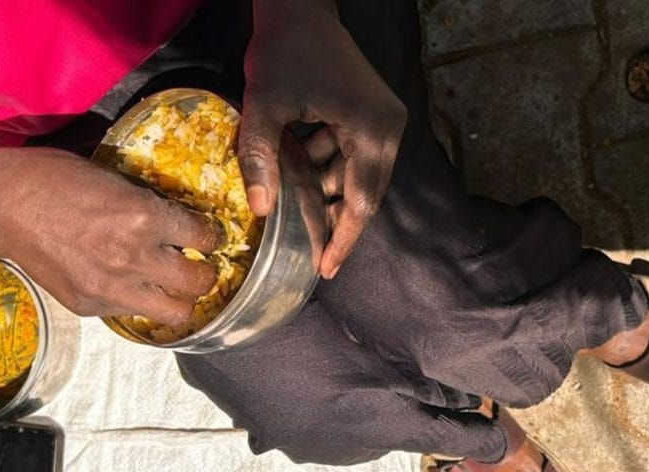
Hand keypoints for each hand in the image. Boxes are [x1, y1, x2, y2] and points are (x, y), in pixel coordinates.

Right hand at [0, 147, 221, 326]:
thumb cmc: (54, 178)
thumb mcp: (114, 180)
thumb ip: (149, 206)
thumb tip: (179, 222)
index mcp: (144, 217)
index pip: (205, 237)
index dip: (211, 236)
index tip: (207, 235)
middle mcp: (134, 257)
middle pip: (199, 283)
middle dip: (205, 274)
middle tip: (199, 265)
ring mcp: (112, 287)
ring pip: (174, 313)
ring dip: (179, 299)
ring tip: (172, 286)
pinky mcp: (90, 306)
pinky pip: (131, 313)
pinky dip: (137, 301)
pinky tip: (129, 284)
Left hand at [240, 0, 406, 278]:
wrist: (299, 8)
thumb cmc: (284, 52)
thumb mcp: (265, 105)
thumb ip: (261, 158)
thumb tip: (260, 211)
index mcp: (373, 131)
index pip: (361, 201)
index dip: (343, 239)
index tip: (326, 269)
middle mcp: (388, 130)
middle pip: (363, 193)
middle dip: (336, 222)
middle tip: (313, 256)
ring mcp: (383, 122)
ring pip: (355, 176)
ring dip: (326, 192)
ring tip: (295, 211)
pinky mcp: (370, 115)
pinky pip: (350, 156)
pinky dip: (326, 168)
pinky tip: (297, 172)